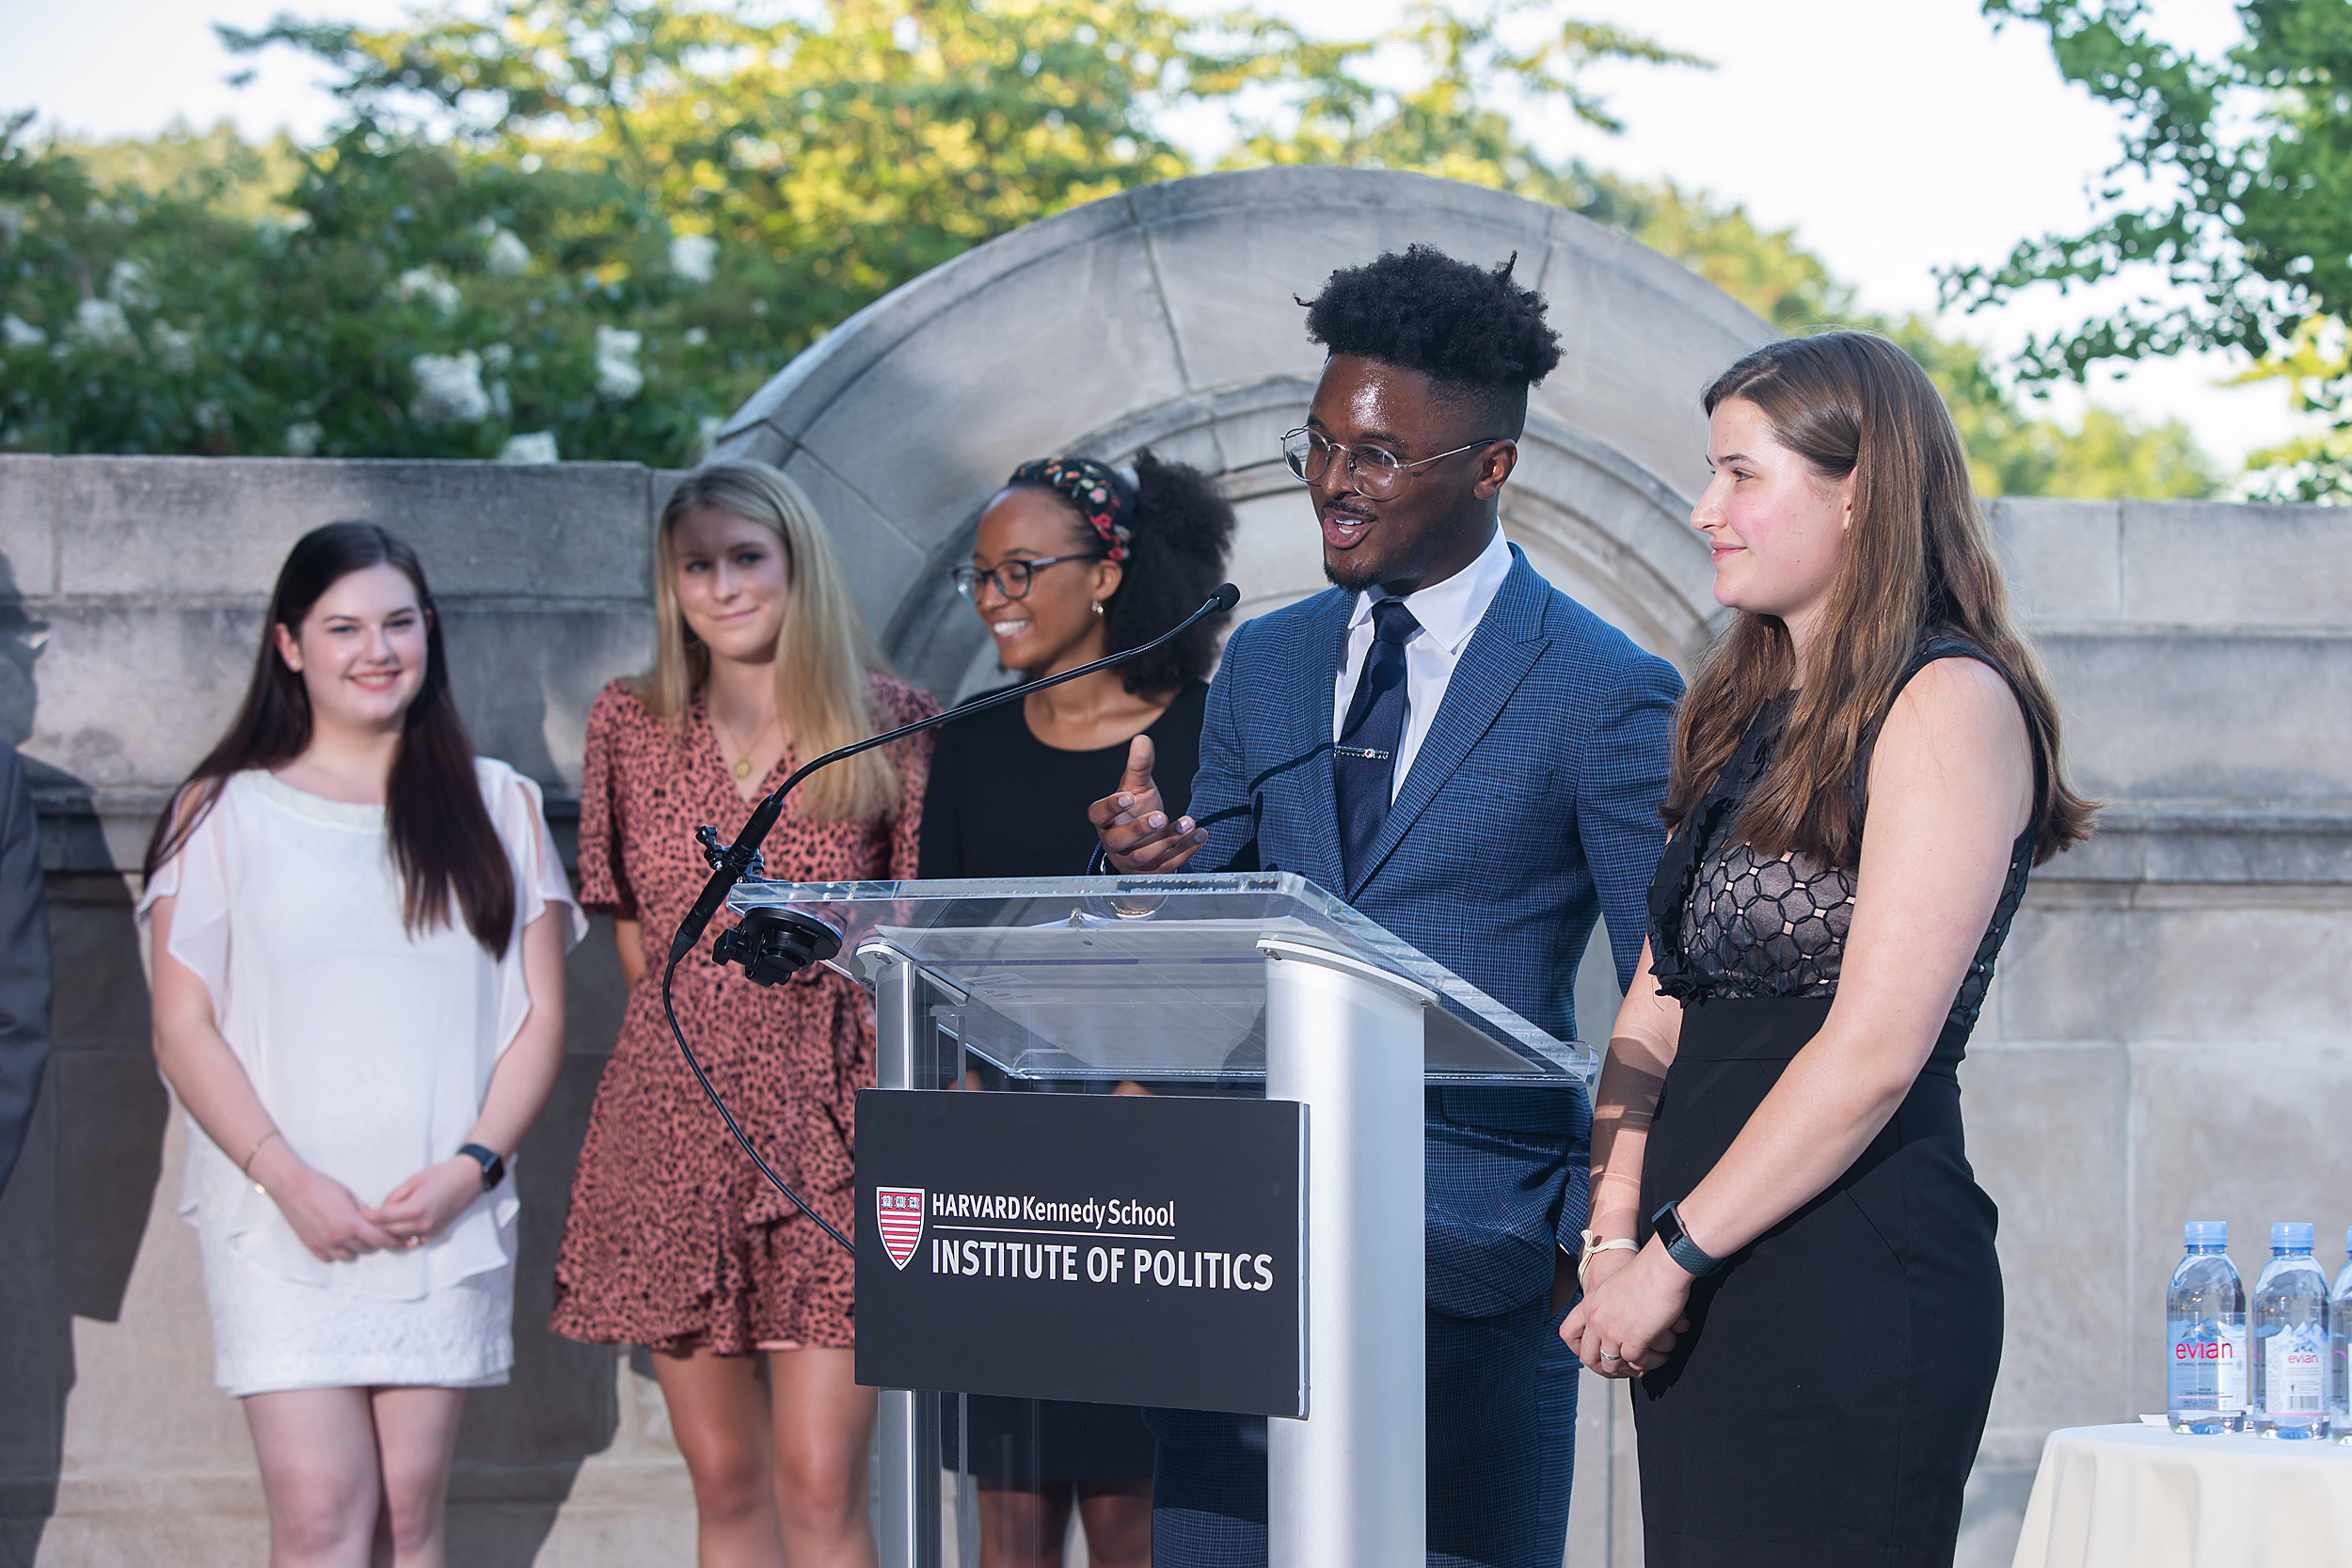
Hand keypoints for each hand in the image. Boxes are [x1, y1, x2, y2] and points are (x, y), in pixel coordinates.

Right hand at [250, 1142, 400, 1263]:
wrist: (293, 1187)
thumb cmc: (322, 1187)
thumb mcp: (350, 1196)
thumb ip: (364, 1212)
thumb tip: (377, 1222)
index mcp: (352, 1224)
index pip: (380, 1240)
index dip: (393, 1242)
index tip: (401, 1242)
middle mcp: (339, 1238)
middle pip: (367, 1249)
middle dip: (375, 1242)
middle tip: (377, 1233)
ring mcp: (324, 1245)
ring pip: (350, 1257)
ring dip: (357, 1249)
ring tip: (357, 1237)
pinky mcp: (311, 1247)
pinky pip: (330, 1259)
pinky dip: (338, 1253)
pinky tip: (339, 1242)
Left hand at [366, 1158, 487, 1249]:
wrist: (468, 1179)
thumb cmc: (441, 1175)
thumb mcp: (414, 1180)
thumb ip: (395, 1196)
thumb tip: (382, 1209)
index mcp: (415, 1209)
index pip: (383, 1218)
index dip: (368, 1215)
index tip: (358, 1211)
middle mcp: (422, 1224)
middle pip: (388, 1231)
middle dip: (374, 1226)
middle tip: (363, 1219)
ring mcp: (429, 1231)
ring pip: (398, 1238)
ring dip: (387, 1233)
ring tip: (377, 1224)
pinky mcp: (434, 1234)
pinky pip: (411, 1241)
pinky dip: (401, 1237)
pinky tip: (395, 1229)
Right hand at [1086, 736, 1206, 872]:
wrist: (1146, 842)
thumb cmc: (1136, 811)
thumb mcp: (1137, 788)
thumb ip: (1139, 766)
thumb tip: (1142, 740)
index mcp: (1106, 821)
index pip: (1098, 815)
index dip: (1110, 807)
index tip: (1127, 797)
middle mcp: (1115, 844)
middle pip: (1119, 841)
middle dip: (1140, 829)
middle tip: (1161, 816)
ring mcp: (1132, 862)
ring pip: (1145, 857)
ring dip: (1169, 840)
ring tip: (1189, 822)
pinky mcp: (1151, 874)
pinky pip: (1167, 866)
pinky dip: (1186, 851)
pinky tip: (1200, 835)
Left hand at [1560, 1241, 1692, 1377]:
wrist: (1662, 1267)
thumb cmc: (1647, 1273)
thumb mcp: (1614, 1287)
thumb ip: (1608, 1306)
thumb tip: (1618, 1326)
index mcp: (1589, 1304)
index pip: (1568, 1334)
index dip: (1580, 1347)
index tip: (1596, 1351)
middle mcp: (1596, 1320)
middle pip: (1588, 1358)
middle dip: (1605, 1366)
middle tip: (1624, 1366)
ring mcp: (1613, 1332)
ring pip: (1612, 1365)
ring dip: (1629, 1367)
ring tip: (1645, 1360)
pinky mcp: (1634, 1341)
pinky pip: (1636, 1363)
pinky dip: (1648, 1363)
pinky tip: (1659, 1355)